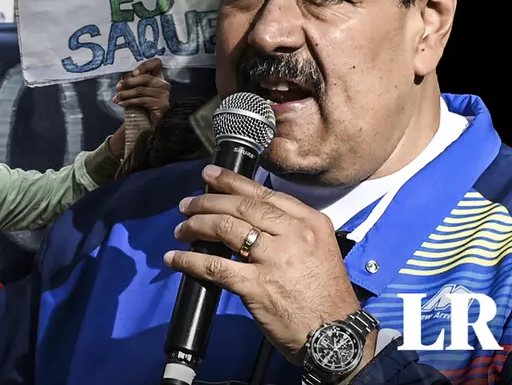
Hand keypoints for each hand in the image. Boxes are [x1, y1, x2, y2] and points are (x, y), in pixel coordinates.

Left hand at [113, 57, 170, 124]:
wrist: (146, 123)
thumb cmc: (140, 104)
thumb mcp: (136, 89)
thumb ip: (132, 81)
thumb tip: (122, 79)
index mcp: (158, 77)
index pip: (156, 63)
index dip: (144, 65)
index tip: (133, 73)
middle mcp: (163, 84)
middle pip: (145, 77)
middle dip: (128, 82)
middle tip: (118, 87)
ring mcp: (164, 94)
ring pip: (140, 90)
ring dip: (125, 94)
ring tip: (117, 97)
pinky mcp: (162, 105)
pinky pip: (142, 101)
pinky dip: (129, 102)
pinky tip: (122, 103)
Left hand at [164, 165, 364, 366]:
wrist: (335, 337)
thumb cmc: (325, 296)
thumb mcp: (319, 249)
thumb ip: (288, 230)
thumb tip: (246, 215)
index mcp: (310, 222)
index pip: (264, 193)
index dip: (231, 181)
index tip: (210, 175)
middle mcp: (294, 235)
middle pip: (240, 206)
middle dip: (207, 202)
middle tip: (187, 204)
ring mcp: (275, 260)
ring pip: (225, 229)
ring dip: (196, 226)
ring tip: (181, 230)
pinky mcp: (257, 286)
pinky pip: (215, 266)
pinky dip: (189, 261)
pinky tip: (175, 258)